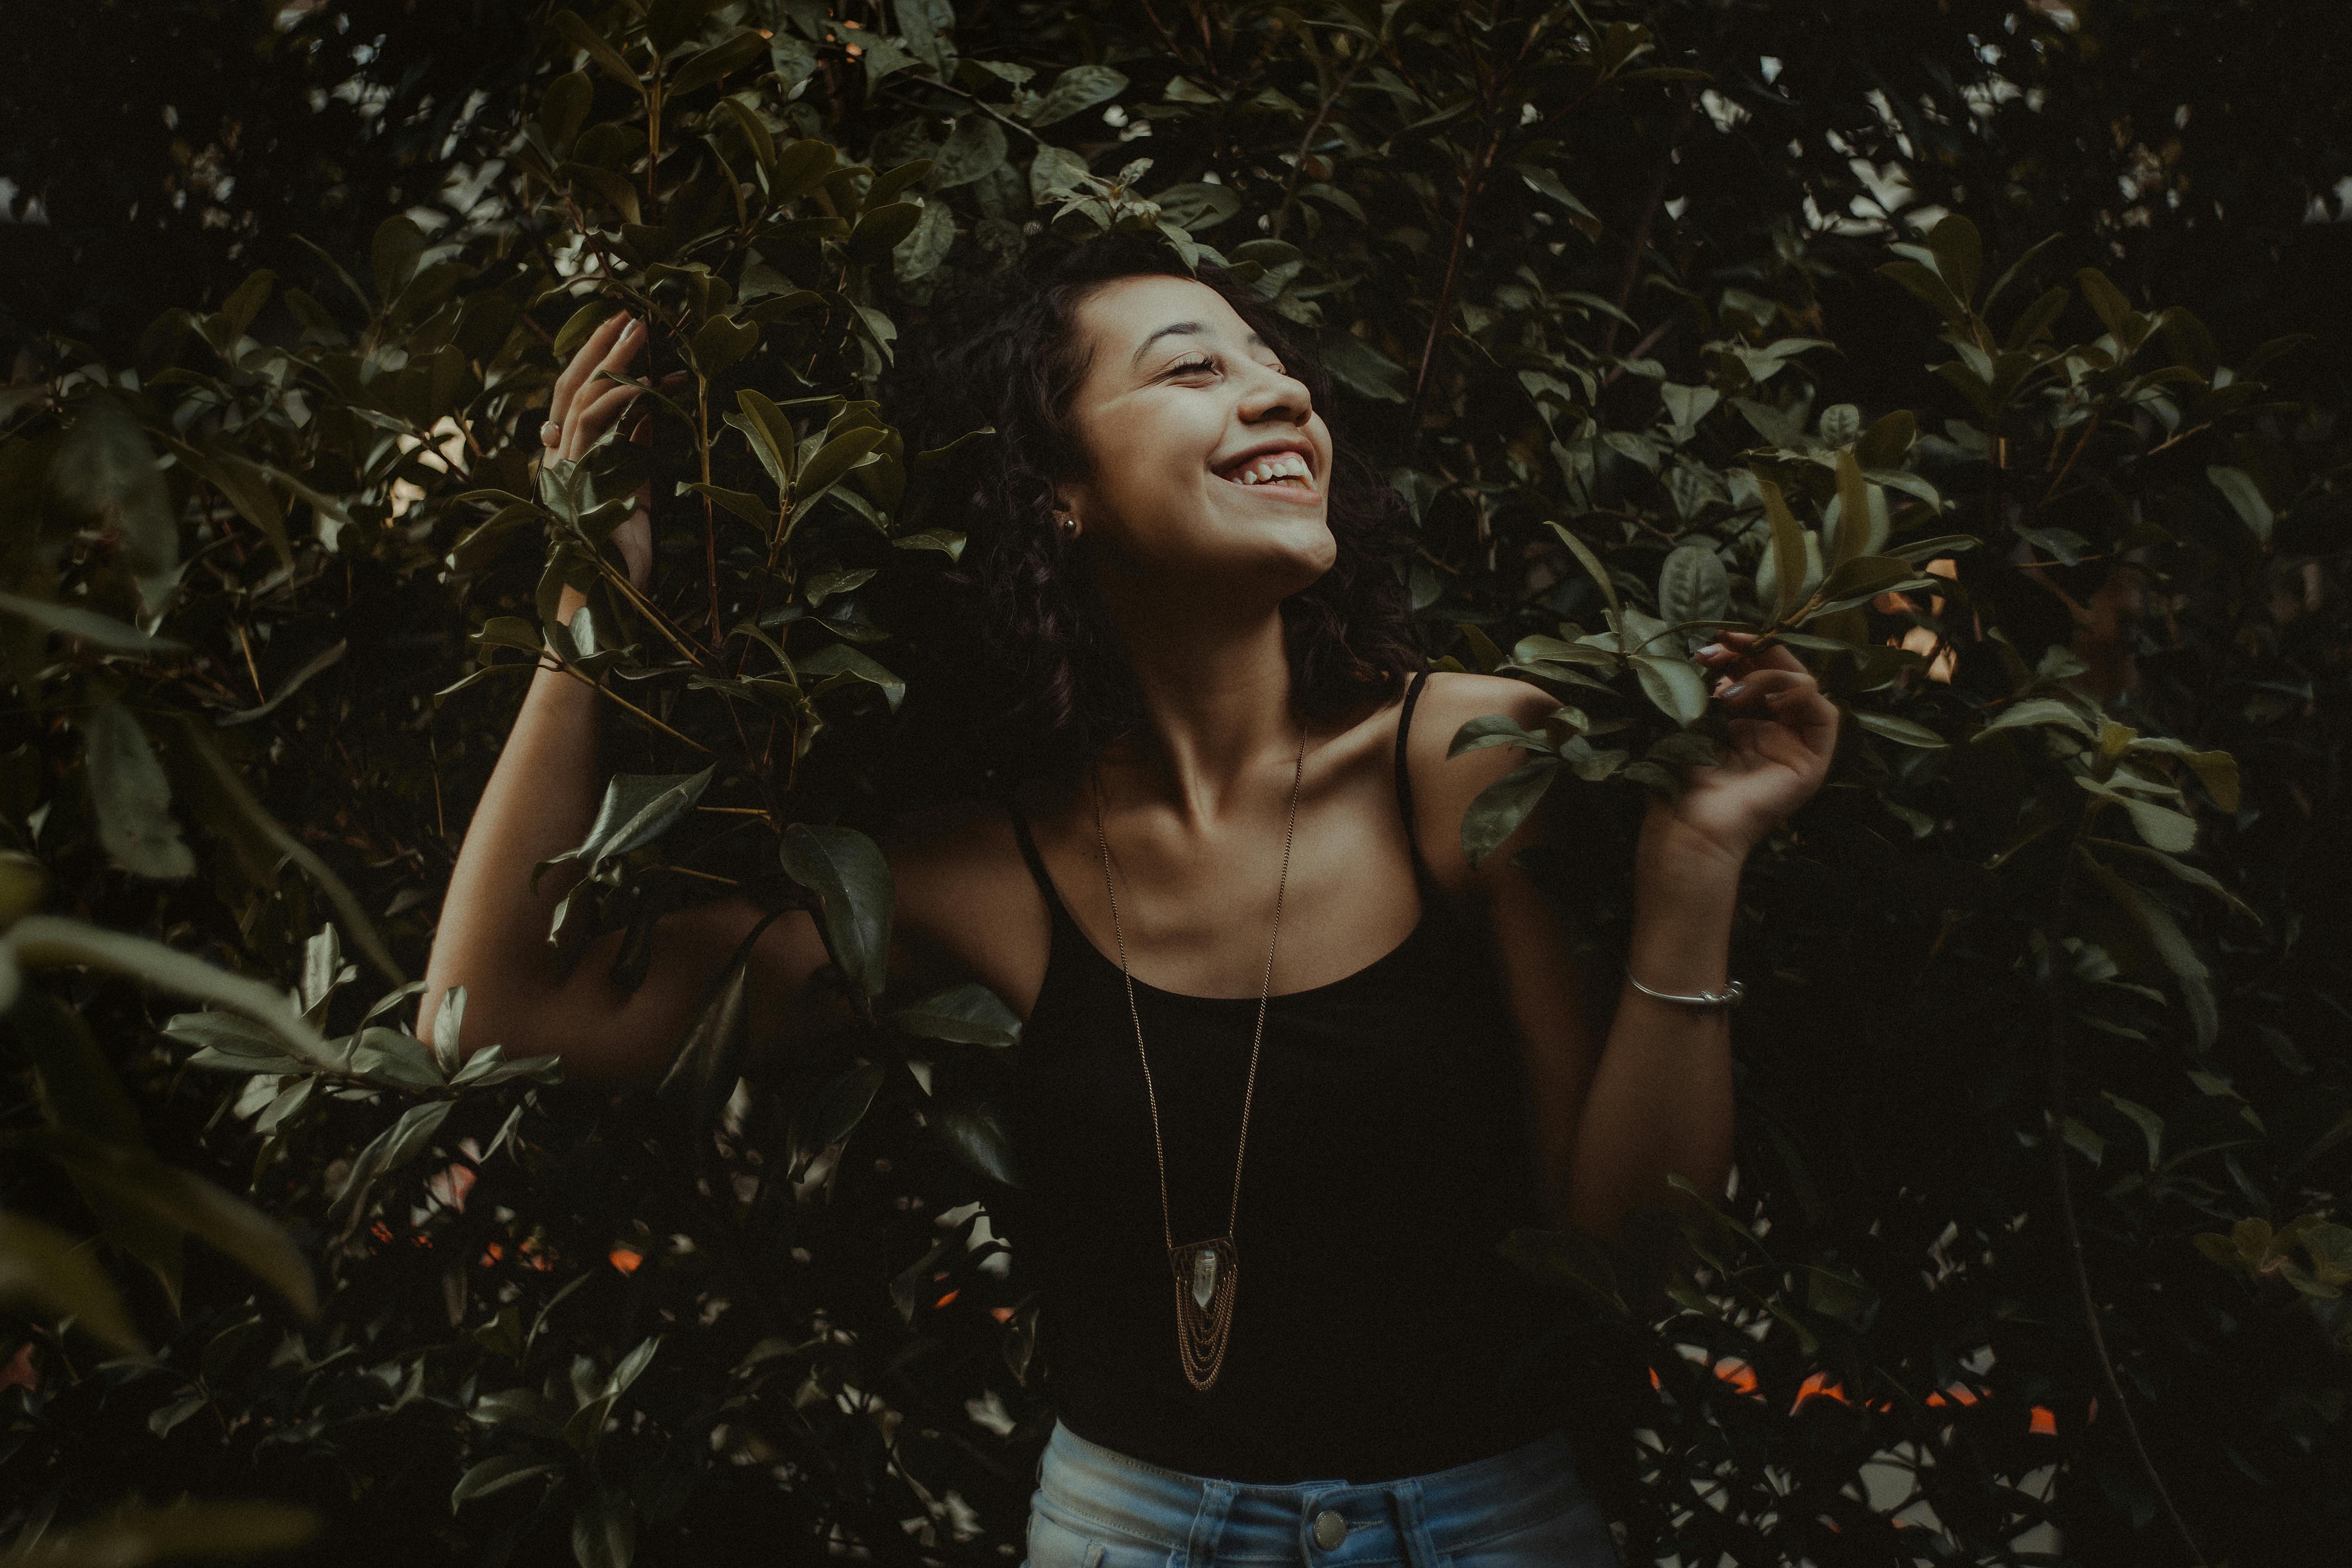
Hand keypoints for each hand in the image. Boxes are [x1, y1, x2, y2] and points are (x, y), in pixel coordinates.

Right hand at [541, 311, 667, 588]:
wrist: (606, 594)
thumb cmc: (619, 552)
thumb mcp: (636, 492)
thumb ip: (634, 454)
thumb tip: (646, 418)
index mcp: (571, 459)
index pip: (577, 399)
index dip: (597, 365)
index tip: (625, 339)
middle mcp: (562, 457)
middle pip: (571, 385)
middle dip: (598, 348)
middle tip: (626, 316)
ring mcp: (565, 463)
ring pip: (580, 393)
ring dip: (611, 359)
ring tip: (638, 330)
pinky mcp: (578, 471)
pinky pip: (593, 421)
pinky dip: (618, 395)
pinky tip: (642, 380)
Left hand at [1657, 631, 1840, 863]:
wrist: (1688, 824)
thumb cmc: (1679, 779)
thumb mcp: (1692, 719)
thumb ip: (1711, 687)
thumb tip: (1720, 653)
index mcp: (1743, 723)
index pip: (1756, 672)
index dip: (1741, 650)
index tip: (1714, 639)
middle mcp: (1772, 732)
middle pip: (1784, 673)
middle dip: (1756, 651)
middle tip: (1724, 644)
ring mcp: (1794, 747)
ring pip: (1805, 686)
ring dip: (1769, 675)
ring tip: (1730, 695)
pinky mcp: (1812, 764)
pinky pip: (1827, 715)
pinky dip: (1802, 696)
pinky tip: (1770, 700)